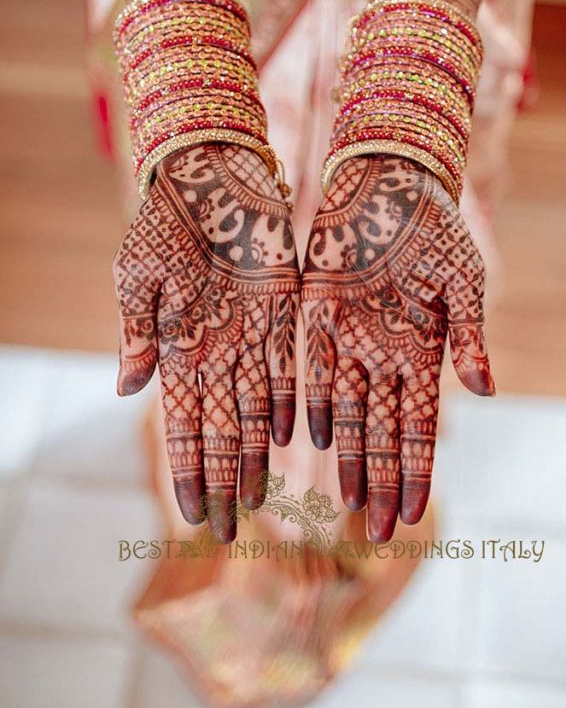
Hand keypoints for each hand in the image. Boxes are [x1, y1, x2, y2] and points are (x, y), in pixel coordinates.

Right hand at [113, 143, 298, 542]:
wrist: (211, 175)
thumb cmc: (166, 222)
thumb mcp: (138, 274)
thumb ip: (137, 331)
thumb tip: (129, 388)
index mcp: (177, 347)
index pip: (184, 425)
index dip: (190, 471)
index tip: (195, 516)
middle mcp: (216, 350)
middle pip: (223, 429)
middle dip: (226, 480)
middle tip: (234, 532)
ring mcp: (250, 334)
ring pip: (257, 408)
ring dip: (258, 454)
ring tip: (264, 498)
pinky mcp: (282, 312)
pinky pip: (289, 365)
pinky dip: (291, 400)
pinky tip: (296, 436)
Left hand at [302, 155, 493, 541]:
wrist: (390, 179)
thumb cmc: (435, 226)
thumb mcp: (464, 279)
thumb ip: (471, 335)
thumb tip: (488, 391)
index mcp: (424, 349)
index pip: (418, 427)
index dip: (414, 473)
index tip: (411, 517)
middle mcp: (385, 352)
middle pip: (380, 432)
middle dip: (378, 483)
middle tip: (372, 534)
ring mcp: (350, 336)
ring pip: (345, 411)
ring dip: (346, 457)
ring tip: (342, 503)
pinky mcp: (318, 313)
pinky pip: (311, 366)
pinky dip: (309, 401)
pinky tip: (307, 439)